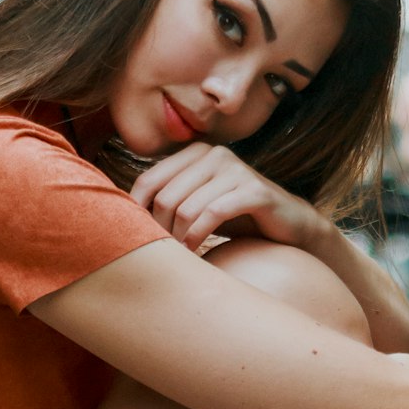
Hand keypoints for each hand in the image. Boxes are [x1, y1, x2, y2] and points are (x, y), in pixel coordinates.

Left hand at [130, 142, 320, 252]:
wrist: (289, 226)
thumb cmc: (235, 217)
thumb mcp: (196, 203)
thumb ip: (168, 199)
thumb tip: (120, 213)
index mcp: (195, 153)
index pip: (148, 180)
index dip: (138, 212)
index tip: (141, 237)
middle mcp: (214, 154)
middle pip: (165, 197)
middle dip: (160, 230)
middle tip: (165, 252)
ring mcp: (236, 170)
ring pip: (186, 207)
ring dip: (179, 238)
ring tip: (180, 255)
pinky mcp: (255, 190)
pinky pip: (213, 213)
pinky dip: (199, 236)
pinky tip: (196, 251)